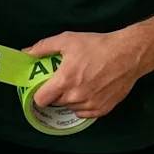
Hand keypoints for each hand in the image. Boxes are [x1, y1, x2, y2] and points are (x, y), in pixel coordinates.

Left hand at [23, 30, 144, 118]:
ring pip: (70, 108)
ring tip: (78, 84)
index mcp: (65, 80)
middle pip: (55, 103)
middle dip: (56, 93)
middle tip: (63, 80)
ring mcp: (90, 105)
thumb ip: (43, 47)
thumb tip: (25, 53)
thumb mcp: (67, 40)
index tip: (42, 87)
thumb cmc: (96, 46)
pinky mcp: (103, 110)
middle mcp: (76, 96)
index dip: (39, 93)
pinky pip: (84, 113)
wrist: (127, 54)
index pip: (41, 99)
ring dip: (70, 99)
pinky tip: (88, 91)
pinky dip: (83, 105)